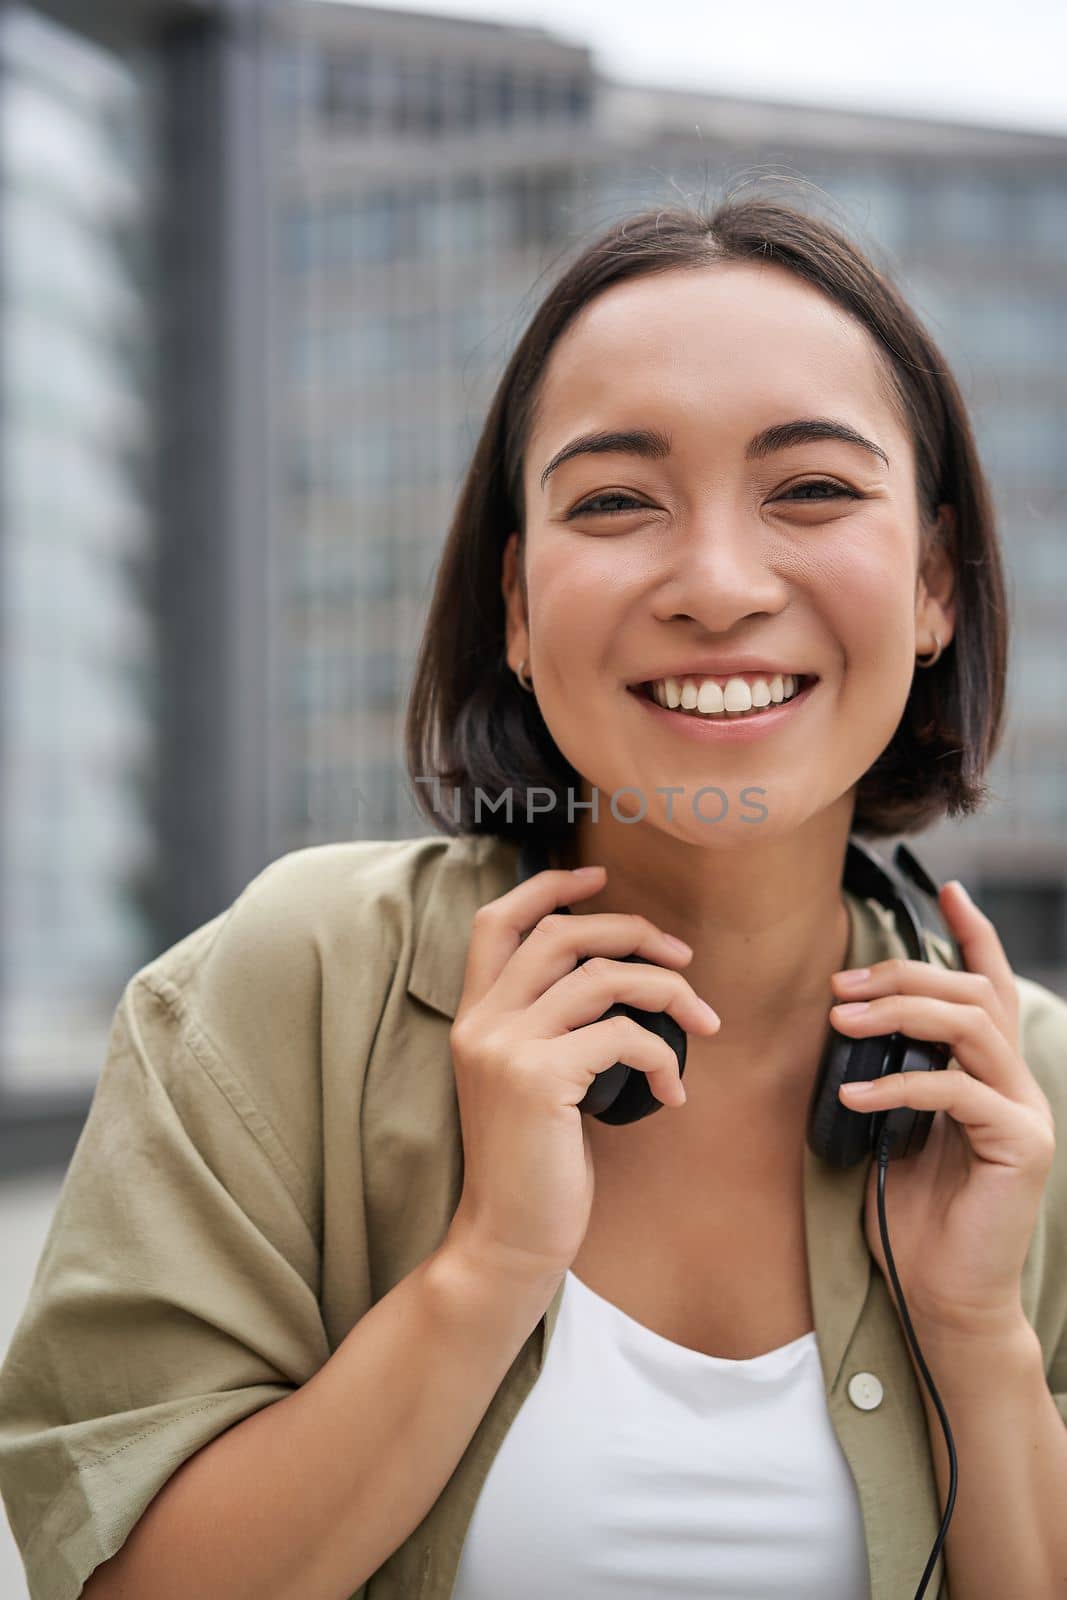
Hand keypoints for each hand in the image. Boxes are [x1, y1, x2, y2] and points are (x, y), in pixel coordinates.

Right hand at [445, 865, 719, 1288]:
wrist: (507, 1239)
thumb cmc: (533, 1164)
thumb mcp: (529, 1082)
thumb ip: (548, 1028)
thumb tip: (617, 980)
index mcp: (473, 1017)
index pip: (496, 921)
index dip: (548, 887)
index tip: (598, 877)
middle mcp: (481, 1023)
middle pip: (560, 933)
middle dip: (630, 930)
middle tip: (681, 956)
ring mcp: (506, 1049)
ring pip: (601, 977)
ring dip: (668, 991)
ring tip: (703, 1021)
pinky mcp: (539, 1080)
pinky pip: (623, 1036)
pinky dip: (664, 1055)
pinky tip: (674, 1091)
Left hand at [830, 880, 1055, 1339]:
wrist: (941, 1296)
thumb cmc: (910, 1213)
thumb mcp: (890, 1127)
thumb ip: (889, 1073)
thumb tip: (847, 1019)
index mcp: (989, 1073)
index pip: (990, 986)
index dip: (973, 933)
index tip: (946, 887)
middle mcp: (1016, 1083)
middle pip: (972, 994)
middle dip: (903, 977)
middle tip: (840, 988)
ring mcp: (1025, 1112)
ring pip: (972, 1026)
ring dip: (901, 1013)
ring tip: (841, 1022)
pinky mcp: (1020, 1145)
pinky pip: (958, 1091)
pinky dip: (899, 1085)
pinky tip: (852, 1097)